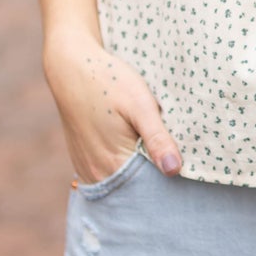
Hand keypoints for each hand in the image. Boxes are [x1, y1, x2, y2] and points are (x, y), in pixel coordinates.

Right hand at [42, 26, 182, 180]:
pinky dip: (123, 166)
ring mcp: (86, 168)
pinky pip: (108, 172)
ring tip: (154, 151)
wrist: (71, 66)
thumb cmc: (108, 80)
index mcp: (112, 164)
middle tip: (172, 155)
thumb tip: (174, 170)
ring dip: (138, 172)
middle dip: (154, 178)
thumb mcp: (140, 104)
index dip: (168, 181)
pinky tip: (134, 149)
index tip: (184, 166)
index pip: (149, 190)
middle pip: (135, 188)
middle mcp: (96, 173)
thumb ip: (157, 138)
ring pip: (122, 180)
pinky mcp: (83, 158)